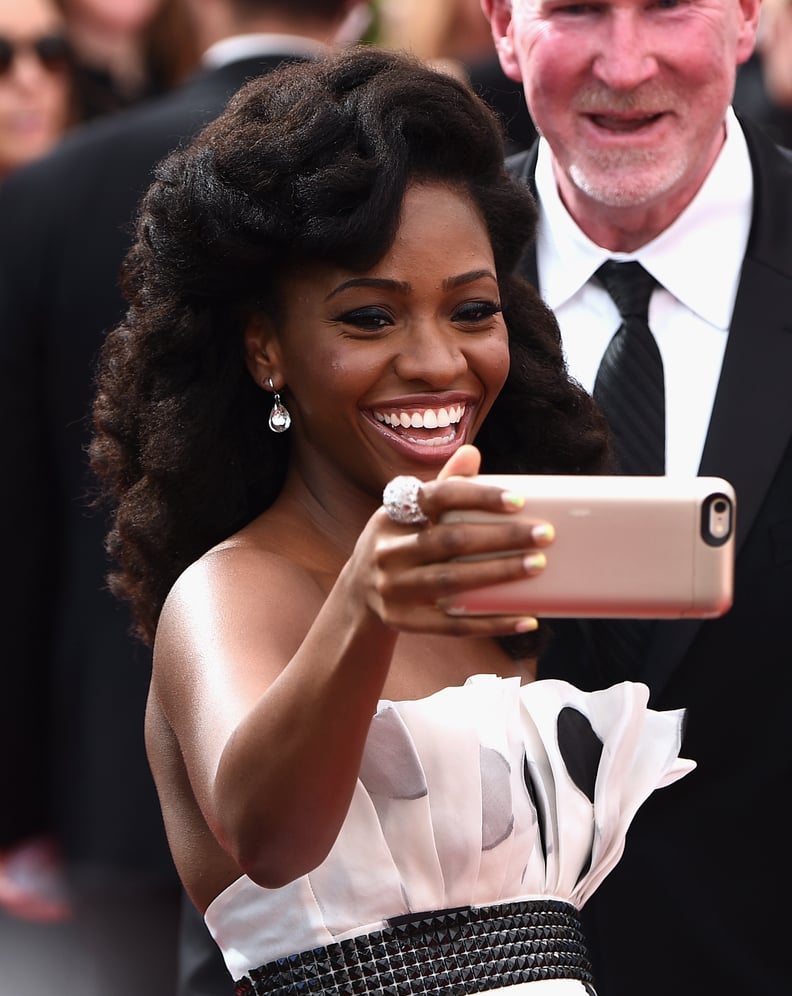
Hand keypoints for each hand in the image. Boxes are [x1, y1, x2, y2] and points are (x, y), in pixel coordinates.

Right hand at [357, 446, 554, 636]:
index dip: (478, 496)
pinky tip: (526, 619)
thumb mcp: (408, 513)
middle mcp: (387, 551)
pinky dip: (491, 623)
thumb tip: (471, 452)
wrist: (358, 594)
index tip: (519, 501)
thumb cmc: (399, 543)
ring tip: (538, 565)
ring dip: (500, 574)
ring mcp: (393, 589)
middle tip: (544, 534)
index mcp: (391, 515)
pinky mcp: (403, 621)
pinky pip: (454, 625)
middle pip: (450, 541)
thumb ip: (442, 485)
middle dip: (502, 537)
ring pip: (453, 582)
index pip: (436, 497)